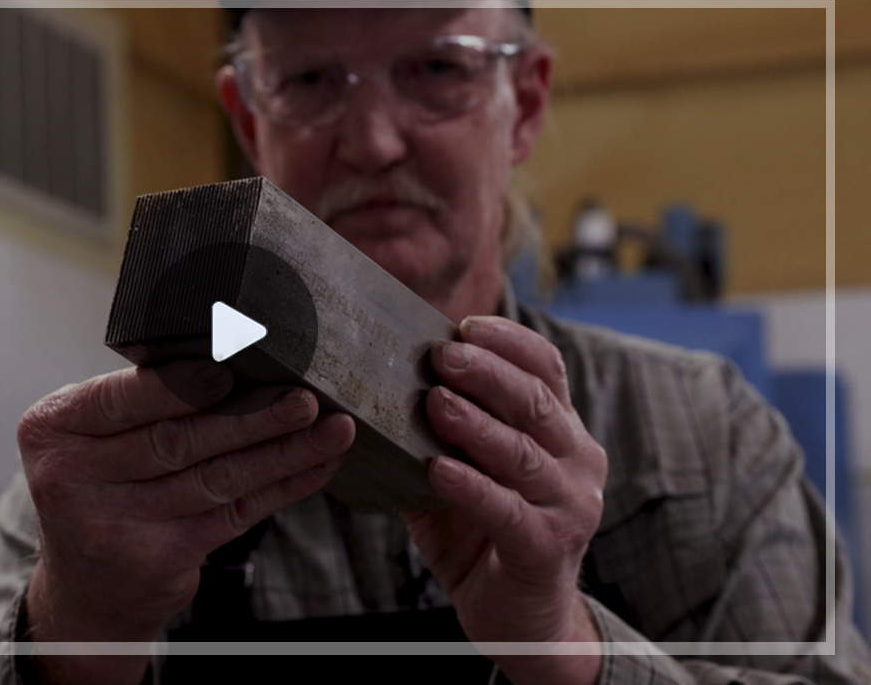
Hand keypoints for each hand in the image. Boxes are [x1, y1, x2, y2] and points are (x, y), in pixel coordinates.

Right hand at [18, 361, 354, 683]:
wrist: (85, 586)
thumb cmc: (97, 486)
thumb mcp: (89, 438)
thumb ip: (138, 403)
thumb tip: (237, 357)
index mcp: (52, 430)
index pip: (122, 399)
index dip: (180, 385)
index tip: (230, 367)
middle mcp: (73, 480)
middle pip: (177, 440)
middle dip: (250, 417)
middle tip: (303, 397)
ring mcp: (115, 526)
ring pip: (216, 478)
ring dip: (282, 451)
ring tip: (330, 428)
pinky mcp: (160, 559)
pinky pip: (236, 513)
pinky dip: (283, 485)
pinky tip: (317, 465)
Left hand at [403, 316, 607, 684]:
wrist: (519, 619)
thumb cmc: (484, 535)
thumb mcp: (460, 475)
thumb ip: (432, 435)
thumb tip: (368, 388)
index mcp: (560, 432)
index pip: (546, 369)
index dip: (509, 342)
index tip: (465, 326)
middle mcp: (577, 460)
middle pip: (535, 401)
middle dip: (487, 373)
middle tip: (442, 356)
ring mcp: (570, 505)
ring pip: (521, 453)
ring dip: (476, 424)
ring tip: (435, 403)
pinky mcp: (547, 547)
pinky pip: (506, 510)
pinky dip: (471, 487)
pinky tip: (438, 470)